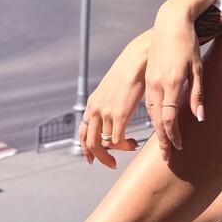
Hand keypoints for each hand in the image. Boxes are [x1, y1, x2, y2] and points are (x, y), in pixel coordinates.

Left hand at [79, 29, 153, 167]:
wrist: (138, 59)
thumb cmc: (131, 71)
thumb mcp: (113, 89)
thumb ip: (110, 102)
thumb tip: (114, 114)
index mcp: (92, 103)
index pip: (83, 133)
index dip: (86, 149)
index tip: (93, 158)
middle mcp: (95, 109)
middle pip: (90, 143)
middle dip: (99, 157)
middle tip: (111, 163)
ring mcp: (106, 112)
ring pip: (105, 143)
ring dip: (117, 150)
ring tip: (129, 147)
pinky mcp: (119, 113)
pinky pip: (118, 139)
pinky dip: (125, 145)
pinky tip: (133, 142)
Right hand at [144, 7, 205, 159]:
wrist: (170, 23)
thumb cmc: (188, 44)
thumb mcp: (198, 68)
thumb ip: (197, 94)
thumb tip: (200, 118)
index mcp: (170, 83)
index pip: (169, 119)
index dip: (173, 136)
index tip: (179, 148)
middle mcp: (156, 85)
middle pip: (158, 120)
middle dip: (163, 140)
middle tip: (167, 158)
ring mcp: (150, 80)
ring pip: (151, 113)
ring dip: (157, 130)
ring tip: (163, 144)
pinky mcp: (148, 76)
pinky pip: (149, 102)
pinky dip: (154, 116)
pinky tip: (159, 123)